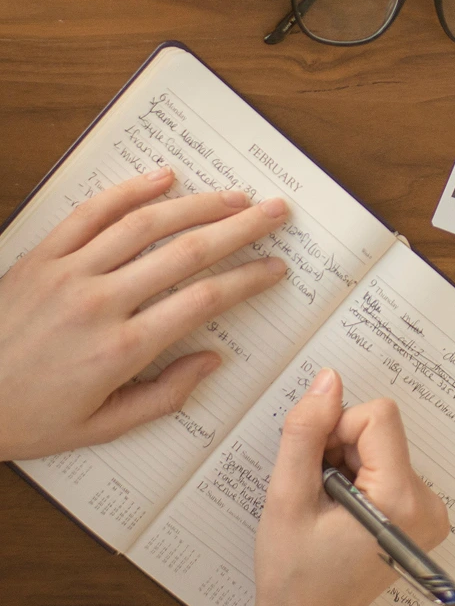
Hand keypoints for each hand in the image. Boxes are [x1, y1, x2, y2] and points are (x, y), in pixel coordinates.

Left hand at [0, 167, 286, 460]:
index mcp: (120, 350)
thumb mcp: (101, 427)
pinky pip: (93, 212)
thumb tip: (211, 361)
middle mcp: (101, 302)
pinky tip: (164, 178)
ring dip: (198, 204)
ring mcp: (70, 272)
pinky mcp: (43, 255)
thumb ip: (163, 395)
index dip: (247, 279)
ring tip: (234, 195)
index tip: (275, 267)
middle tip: (275, 212)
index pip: (203, 300)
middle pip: (187, 251)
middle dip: (240, 228)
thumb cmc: (27, 417)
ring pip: (146, 224)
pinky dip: (131, 191)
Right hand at [233, 369, 449, 605]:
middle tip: (317, 492)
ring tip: (326, 506)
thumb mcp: (287, 497)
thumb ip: (306, 432)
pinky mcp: (419, 513)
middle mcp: (428, 504)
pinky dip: (357, 475)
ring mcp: (428, 511)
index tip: (316, 467)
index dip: (336, 430)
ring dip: (345, 462)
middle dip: (339, 448)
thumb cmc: (293, 573)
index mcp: (402, 500)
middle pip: (380, 429)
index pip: (377, 416)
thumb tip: (328, 380)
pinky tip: (340, 510)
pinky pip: (386, 462)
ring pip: (380, 443)